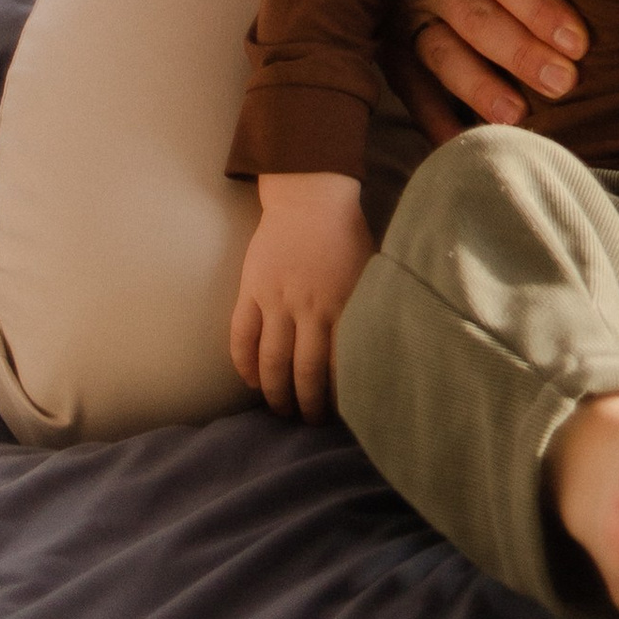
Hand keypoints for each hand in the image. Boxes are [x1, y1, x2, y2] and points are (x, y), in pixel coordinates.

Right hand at [231, 172, 372, 418]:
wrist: (310, 196)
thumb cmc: (346, 236)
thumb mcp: (367, 272)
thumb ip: (366, 309)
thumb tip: (377, 348)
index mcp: (343, 302)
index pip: (341, 362)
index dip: (340, 394)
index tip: (344, 414)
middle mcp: (309, 306)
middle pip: (305, 371)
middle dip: (306, 404)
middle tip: (309, 423)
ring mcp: (277, 299)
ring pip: (271, 361)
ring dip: (275, 393)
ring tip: (281, 411)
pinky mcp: (251, 290)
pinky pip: (241, 336)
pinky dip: (244, 365)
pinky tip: (251, 381)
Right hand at [404, 0, 590, 137]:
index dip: (539, 7)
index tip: (578, 43)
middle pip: (478, 17)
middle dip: (520, 52)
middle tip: (562, 82)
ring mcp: (406, 18)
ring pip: (442, 52)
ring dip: (478, 85)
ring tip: (515, 116)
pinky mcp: (388, 53)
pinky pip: (411, 89)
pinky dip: (435, 119)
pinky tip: (463, 143)